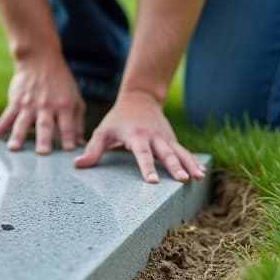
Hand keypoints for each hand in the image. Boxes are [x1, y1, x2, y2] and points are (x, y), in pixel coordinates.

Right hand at [0, 55, 84, 153]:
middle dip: (44, 139)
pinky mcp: (15, 103)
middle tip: (42, 153)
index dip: (68, 137)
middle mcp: (46, 105)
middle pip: (45, 124)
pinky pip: (6, 118)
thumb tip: (81, 144)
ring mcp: (29, 104)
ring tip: (13, 148)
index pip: (67, 125)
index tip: (69, 151)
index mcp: (64, 105)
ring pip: (23, 122)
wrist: (40, 60)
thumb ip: (77, 123)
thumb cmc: (60, 84)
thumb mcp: (74, 100)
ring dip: (18, 136)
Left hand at [74, 91, 205, 182]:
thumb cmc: (118, 119)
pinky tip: (201, 174)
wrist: (140, 99)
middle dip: (174, 166)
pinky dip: (193, 162)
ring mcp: (166, 138)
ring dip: (189, 165)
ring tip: (199, 177)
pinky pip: (184, 152)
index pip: (142, 154)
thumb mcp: (103, 131)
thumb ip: (92, 149)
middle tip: (182, 180)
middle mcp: (154, 137)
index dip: (147, 167)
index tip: (152, 181)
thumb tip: (78, 164)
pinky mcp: (172, 140)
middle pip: (166, 153)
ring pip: (180, 153)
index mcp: (136, 136)